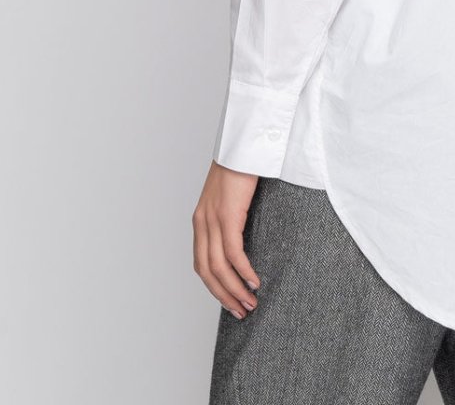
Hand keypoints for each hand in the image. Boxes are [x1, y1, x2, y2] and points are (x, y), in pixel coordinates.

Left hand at [193, 160, 261, 319]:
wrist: (243, 143)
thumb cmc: (242, 166)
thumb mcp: (231, 197)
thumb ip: (232, 217)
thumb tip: (245, 237)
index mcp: (201, 220)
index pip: (201, 264)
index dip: (214, 286)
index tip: (229, 300)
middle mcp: (202, 223)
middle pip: (207, 272)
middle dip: (224, 295)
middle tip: (240, 311)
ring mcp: (213, 219)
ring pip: (218, 267)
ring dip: (234, 289)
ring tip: (250, 302)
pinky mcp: (227, 215)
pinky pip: (233, 252)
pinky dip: (243, 271)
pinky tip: (254, 281)